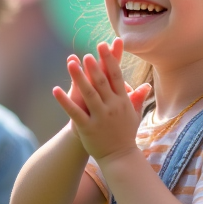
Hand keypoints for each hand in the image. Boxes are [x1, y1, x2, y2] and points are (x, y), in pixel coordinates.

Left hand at [54, 40, 148, 161]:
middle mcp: (112, 107)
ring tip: (71, 63)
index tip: (104, 46)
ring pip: (89, 94)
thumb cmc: (126, 135)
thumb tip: (146, 85)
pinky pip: (75, 112)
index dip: (110, 60)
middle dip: (95, 66)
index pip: (117, 76)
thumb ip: (138, 99)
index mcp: (123, 102)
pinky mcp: (88, 128)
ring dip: (79, 78)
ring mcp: (100, 117)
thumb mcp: (134, 115)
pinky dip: (65, 101)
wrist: (120, 158)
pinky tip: (56, 89)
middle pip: (102, 83)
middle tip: (87, 53)